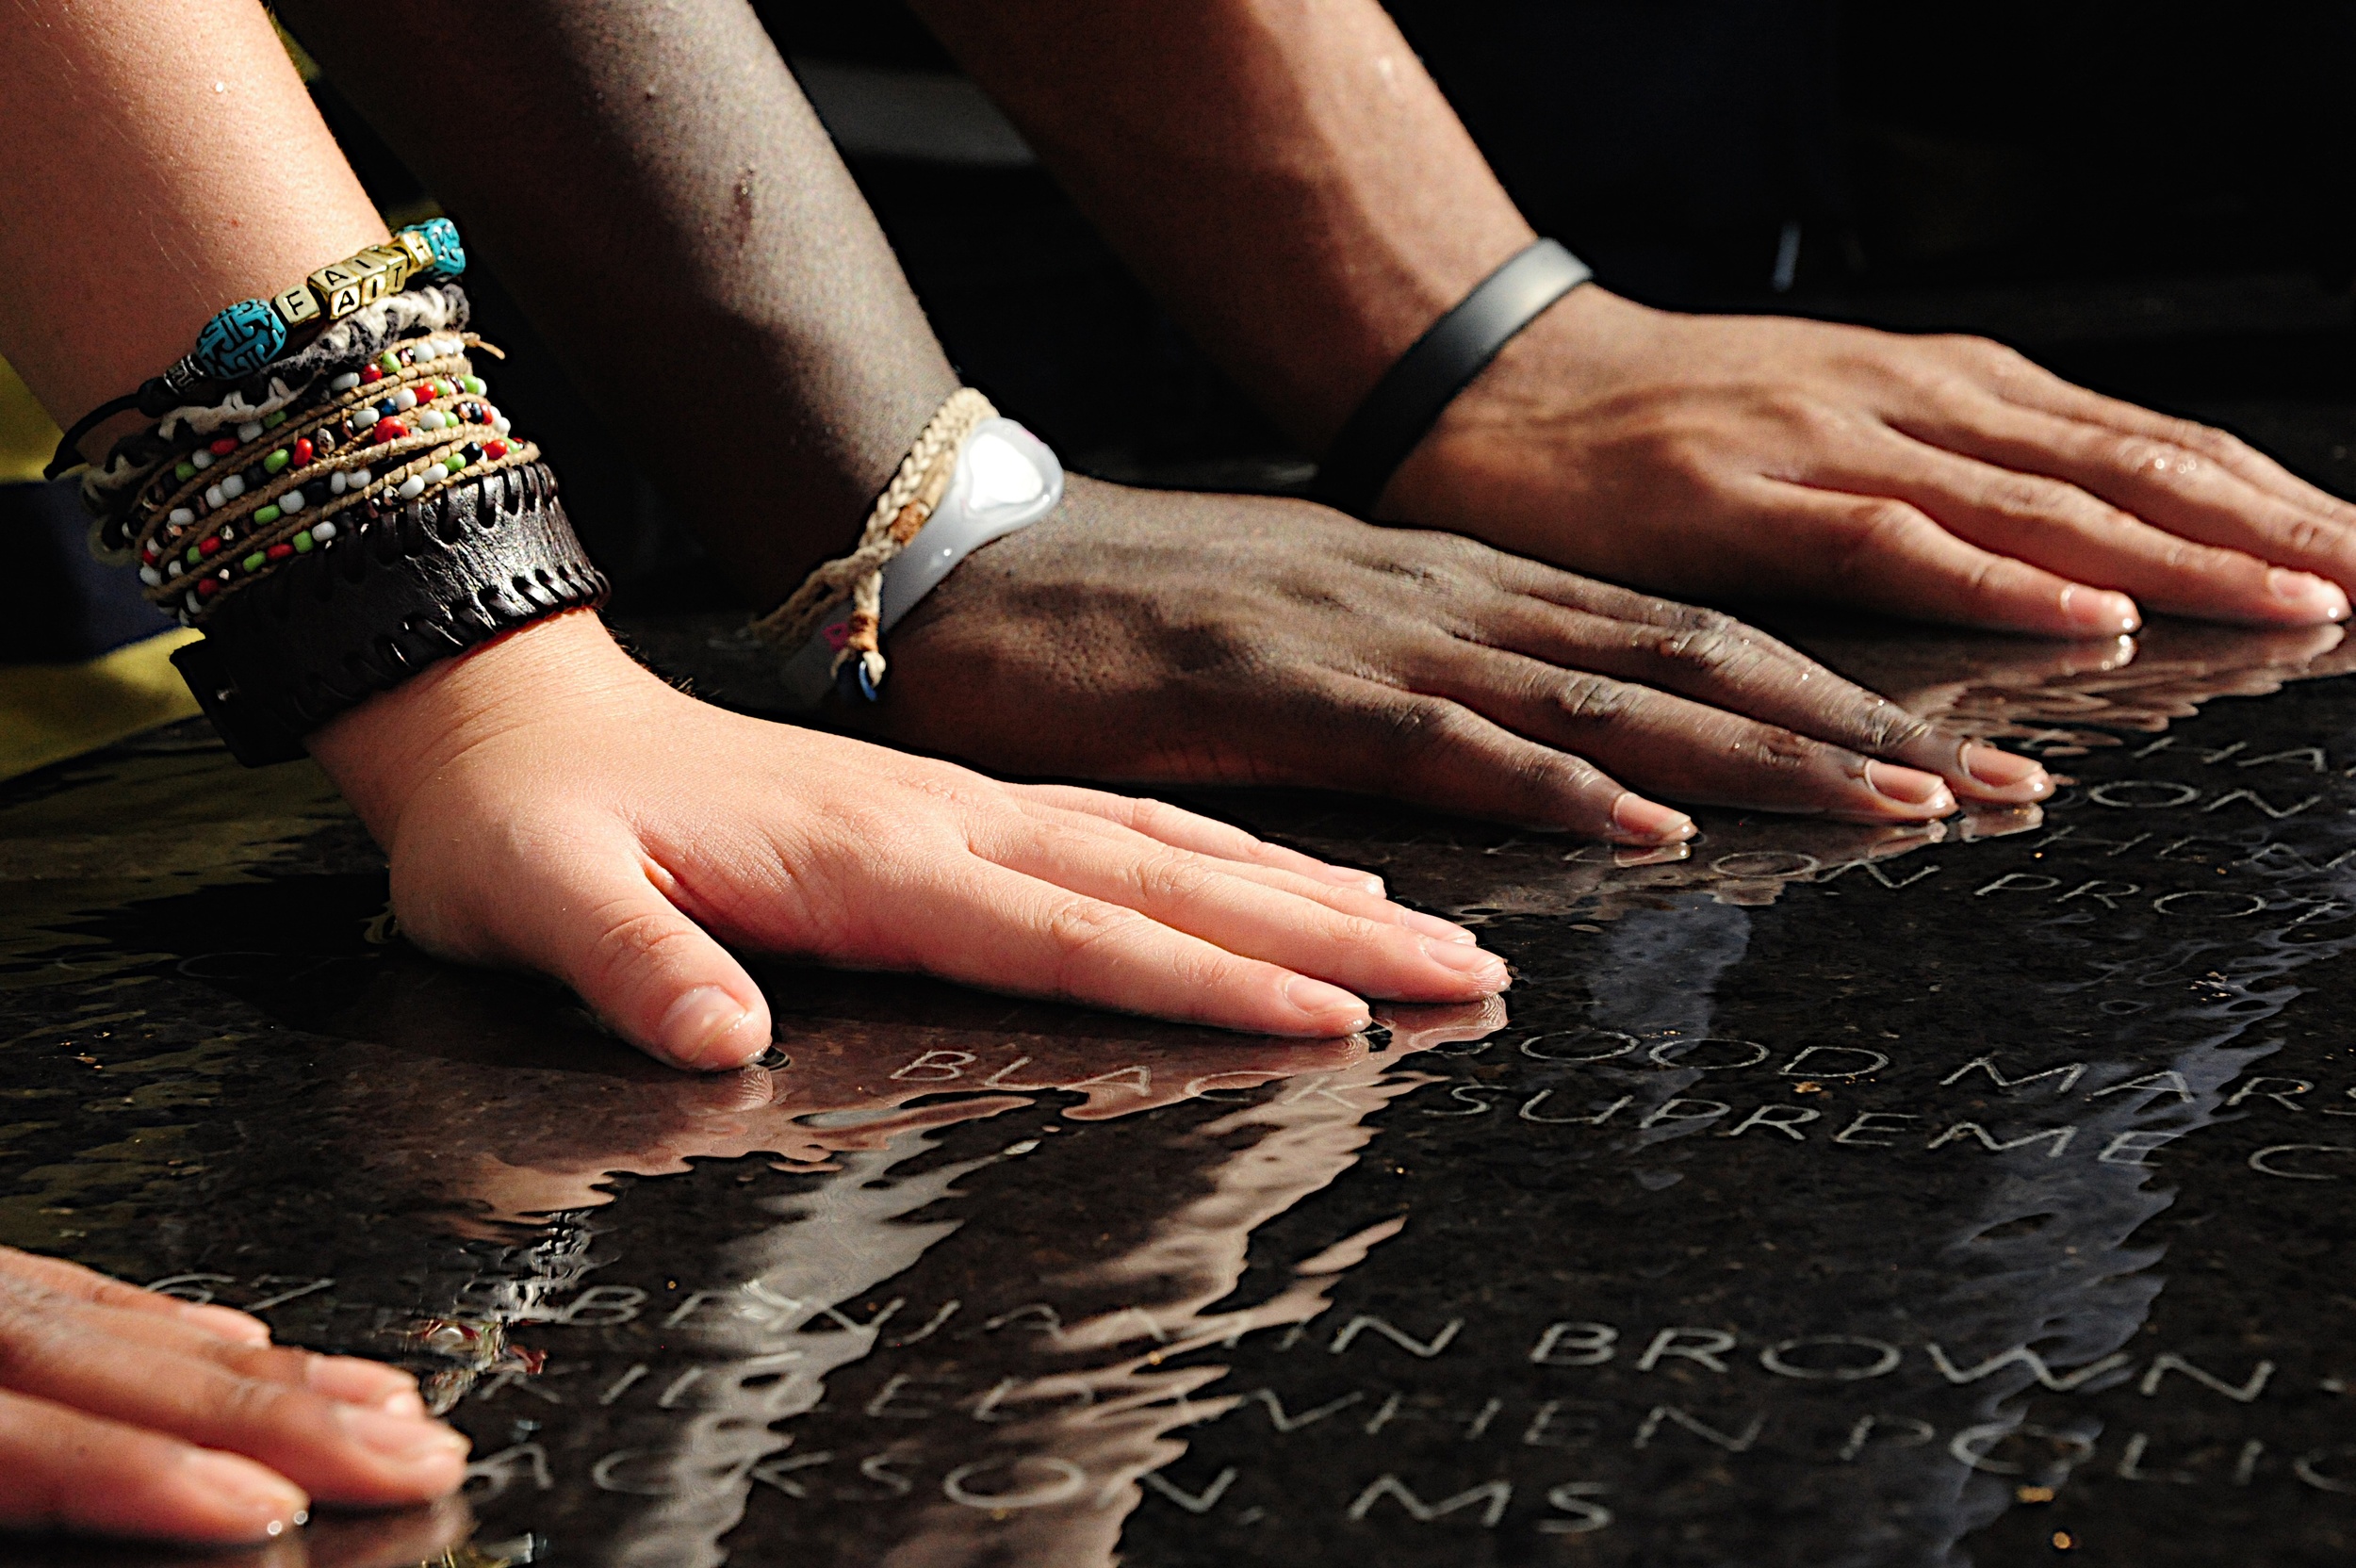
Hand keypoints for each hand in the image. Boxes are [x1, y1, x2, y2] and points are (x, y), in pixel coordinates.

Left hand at [0, 1245, 462, 1542]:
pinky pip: (89, 1295)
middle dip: (280, 1416)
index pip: (32, 1441)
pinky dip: (184, 1326)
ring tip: (385, 1404)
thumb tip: (190, 1518)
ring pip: (130, 1323)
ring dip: (273, 1373)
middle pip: (121, 1368)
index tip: (276, 1506)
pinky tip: (246, 1340)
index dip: (156, 1475)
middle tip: (409, 1453)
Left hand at [308, 612, 1506, 1068]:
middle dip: (1325, 938)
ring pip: (1172, 848)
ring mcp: (963, 805)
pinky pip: (1128, 829)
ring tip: (1427, 930)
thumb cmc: (526, 828)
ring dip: (1306, 891)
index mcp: (872, 858)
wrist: (515, 717)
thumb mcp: (535, 899)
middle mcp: (948, 821)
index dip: (1203, 985)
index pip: (1072, 931)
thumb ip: (631, 966)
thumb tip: (721, 1045)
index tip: (1333, 1023)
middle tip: (1466, 975)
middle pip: (1172, 883)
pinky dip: (1228, 854)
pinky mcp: (956, 806)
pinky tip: (1287, 875)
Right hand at [858, 476, 2049, 836]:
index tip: (1944, 750)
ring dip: (1762, 751)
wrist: (980, 571)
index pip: (1678, 633)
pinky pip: (1451, 745)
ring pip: (1606, 694)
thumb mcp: (1314, 644)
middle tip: (2002, 788)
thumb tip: (1535, 775)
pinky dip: (1560, 785)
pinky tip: (1654, 826)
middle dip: (1854, 726)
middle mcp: (1449, 598)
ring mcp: (1376, 639)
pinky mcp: (1290, 695)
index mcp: (1461, 588)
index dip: (1823, 690)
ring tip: (1902, 805)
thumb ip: (1425, 697)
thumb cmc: (1139, 624)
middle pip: (1689, 656)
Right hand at [1387, 287, 2355, 634]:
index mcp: (1924, 395)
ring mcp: (1822, 444)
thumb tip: (2052, 549)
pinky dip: (1994, 577)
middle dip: (2259, 528)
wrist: (1489, 385)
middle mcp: (1898, 403)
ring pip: (2030, 499)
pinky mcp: (1738, 501)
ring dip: (2176, 552)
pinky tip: (2085, 610)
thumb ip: (1924, 488)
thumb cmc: (1646, 435)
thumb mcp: (1811, 439)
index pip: (2126, 447)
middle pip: (2114, 467)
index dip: (2253, 499)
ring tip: (2296, 600)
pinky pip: (1889, 542)